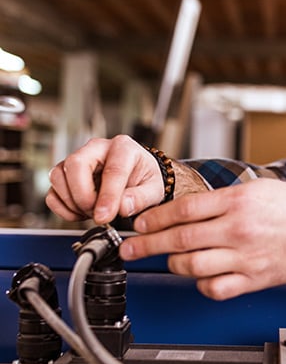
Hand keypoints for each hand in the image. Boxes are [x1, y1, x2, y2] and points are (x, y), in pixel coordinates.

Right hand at [46, 135, 164, 223]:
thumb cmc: (145, 178)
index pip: (111, 169)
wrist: (137, 178)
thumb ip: (141, 198)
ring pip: (58, 177)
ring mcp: (78, 160)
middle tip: (98, 213)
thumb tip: (124, 207)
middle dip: (83, 195)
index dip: (107, 196)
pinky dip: (63, 208)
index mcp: (123, 147)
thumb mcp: (154, 189)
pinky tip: (81, 213)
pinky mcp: (65, 175)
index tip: (105, 216)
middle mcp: (96, 149)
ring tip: (93, 212)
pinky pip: (52, 192)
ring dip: (72, 202)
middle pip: (75, 164)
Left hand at [119, 178, 285, 299]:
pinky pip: (216, 288)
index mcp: (237, 201)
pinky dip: (201, 285)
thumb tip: (186, 210)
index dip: (155, 218)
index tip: (140, 224)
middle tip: (130, 249)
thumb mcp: (256, 188)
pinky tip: (200, 277)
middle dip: (147, 245)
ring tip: (167, 261)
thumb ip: (221, 199)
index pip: (184, 209)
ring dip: (173, 264)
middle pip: (180, 238)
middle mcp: (238, 229)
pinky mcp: (255, 278)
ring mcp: (246, 256)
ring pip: (193, 266)